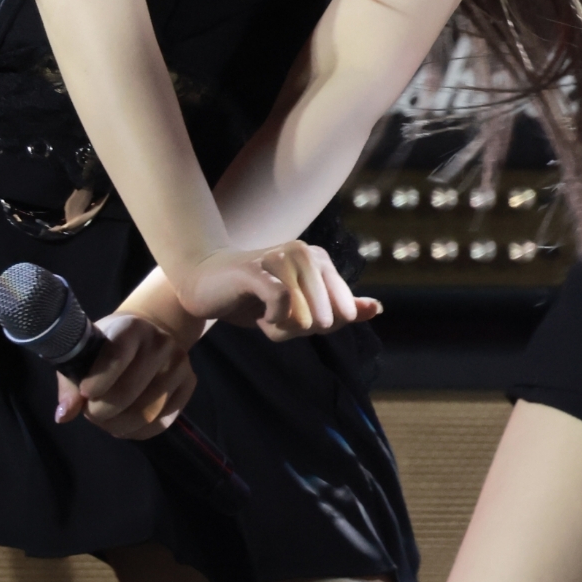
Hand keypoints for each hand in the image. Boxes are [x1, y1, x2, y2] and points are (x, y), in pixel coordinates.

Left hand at [56, 313, 198, 440]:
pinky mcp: (189, 383)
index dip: (97, 383)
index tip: (85, 394)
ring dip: (118, 426)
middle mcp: (160, 342)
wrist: (148, 333)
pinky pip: (162, 422)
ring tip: (106, 419)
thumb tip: (63, 415)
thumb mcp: (85, 353)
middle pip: (127, 392)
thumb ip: (71, 383)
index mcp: (130, 327)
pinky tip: (124, 425)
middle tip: (91, 412)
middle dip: (101, 412)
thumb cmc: (108, 345)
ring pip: (145, 413)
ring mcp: (179, 363)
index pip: (115, 357)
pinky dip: (138, 432)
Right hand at [178, 241, 380, 340]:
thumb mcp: (304, 307)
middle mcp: (303, 252)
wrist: (205, 284)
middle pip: (326, 317)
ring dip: (282, 329)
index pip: (344, 311)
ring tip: (264, 315)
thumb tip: (377, 309)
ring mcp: (279, 258)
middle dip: (301, 330)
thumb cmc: (256, 298)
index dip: (321, 327)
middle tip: (276, 318)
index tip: (296, 319)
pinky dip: (272, 322)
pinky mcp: (255, 271)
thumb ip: (341, 308)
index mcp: (319, 258)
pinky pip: (282, 306)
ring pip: (305, 316)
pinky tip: (259, 315)